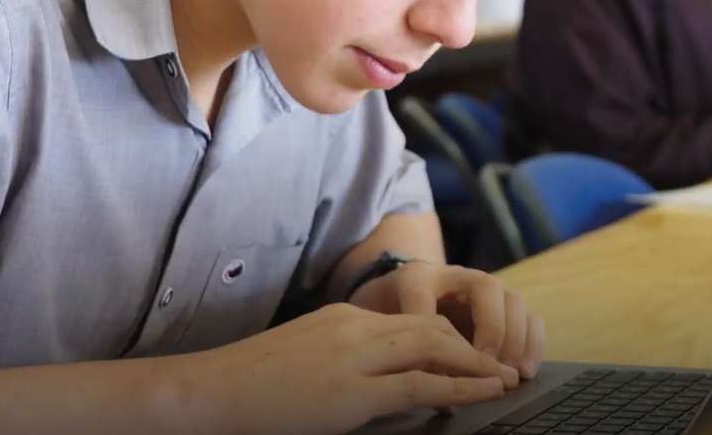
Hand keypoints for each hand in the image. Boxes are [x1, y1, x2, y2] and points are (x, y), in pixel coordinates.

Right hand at [181, 302, 517, 434]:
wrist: (209, 393)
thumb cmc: (251, 384)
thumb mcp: (307, 356)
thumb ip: (346, 358)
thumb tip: (382, 384)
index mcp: (344, 318)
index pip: (412, 321)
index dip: (450, 338)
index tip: (474, 356)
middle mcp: (355, 328)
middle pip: (432, 328)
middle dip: (473, 347)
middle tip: (502, 366)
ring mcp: (354, 357)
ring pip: (435, 347)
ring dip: (476, 364)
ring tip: (503, 379)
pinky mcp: (352, 393)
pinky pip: (420, 385)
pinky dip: (460, 388)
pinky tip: (482, 393)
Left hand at [349, 261, 544, 380]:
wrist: (405, 293)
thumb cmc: (394, 312)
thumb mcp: (383, 324)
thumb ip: (398, 346)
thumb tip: (428, 385)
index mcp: (418, 278)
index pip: (424, 293)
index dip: (435, 330)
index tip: (446, 360)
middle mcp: (458, 277)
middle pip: (486, 287)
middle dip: (491, 329)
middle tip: (486, 364)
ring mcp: (486, 291)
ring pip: (512, 300)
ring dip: (516, 338)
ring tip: (512, 372)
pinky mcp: (505, 309)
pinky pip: (529, 317)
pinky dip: (533, 342)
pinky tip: (526, 371)